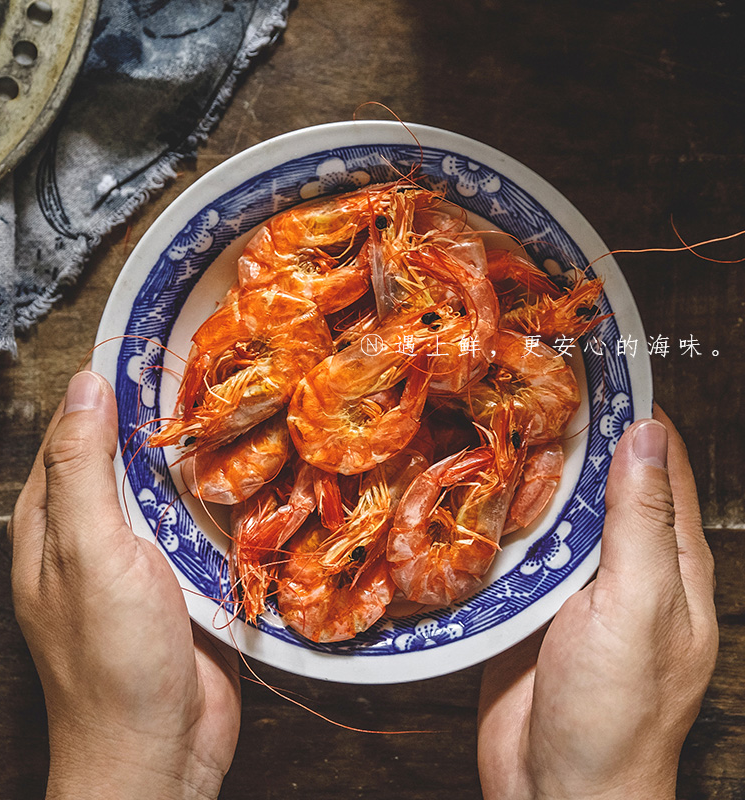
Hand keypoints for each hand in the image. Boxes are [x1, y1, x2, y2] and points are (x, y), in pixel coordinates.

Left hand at [10, 371, 240, 799]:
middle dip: (167, 417)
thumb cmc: (113, 657)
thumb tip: (86, 385)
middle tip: (219, 372)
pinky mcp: (186, 574)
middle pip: (132, 452)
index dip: (112, 384)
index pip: (76, 427)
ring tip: (247, 407)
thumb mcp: (89, 551)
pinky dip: (225, 496)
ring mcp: (144, 552)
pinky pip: (204, 520)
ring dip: (202, 455)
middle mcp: (96, 529)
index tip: (161, 343)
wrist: (162, 748)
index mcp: (54, 518)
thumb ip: (84, 468)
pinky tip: (256, 472)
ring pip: (173, 484)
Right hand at [477, 406, 716, 799]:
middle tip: (527, 383)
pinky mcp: (527, 600)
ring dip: (529, 471)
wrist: (556, 792)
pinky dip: (498, 513)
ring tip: (493, 419)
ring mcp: (572, 582)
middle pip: (599, 481)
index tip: (599, 366)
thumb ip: (641, 524)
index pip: (659, 466)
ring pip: (551, 508)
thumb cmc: (614, 712)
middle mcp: (622, 564)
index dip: (635, 414)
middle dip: (571, 435)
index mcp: (669, 562)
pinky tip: (472, 486)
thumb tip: (646, 436)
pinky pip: (514, 544)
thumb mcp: (638, 609)